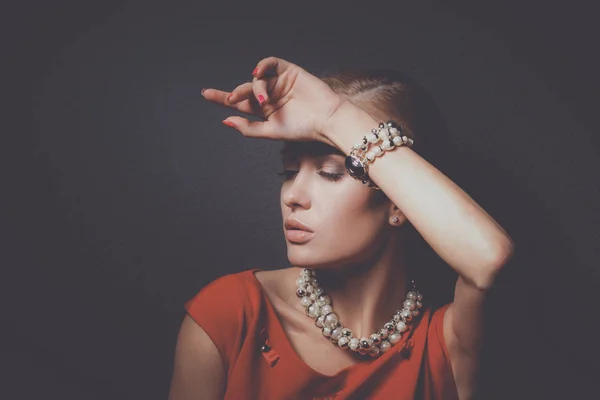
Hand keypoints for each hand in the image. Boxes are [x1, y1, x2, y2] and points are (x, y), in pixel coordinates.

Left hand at [201, 56, 345, 145]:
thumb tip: (226, 121)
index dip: (222, 98)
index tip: (206, 94)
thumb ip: (249, 128)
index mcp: (264, 111)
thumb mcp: (271, 131)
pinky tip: (257, 72)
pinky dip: (262, 65)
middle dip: (234, 93)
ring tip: (263, 101)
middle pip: (244, 90)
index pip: (239, 103)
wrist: (326, 120)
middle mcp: (269, 96)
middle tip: (230, 98)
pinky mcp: (289, 71)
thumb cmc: (302, 129)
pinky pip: (271, 63)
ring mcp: (278, 83)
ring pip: (257, 79)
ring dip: (254, 88)